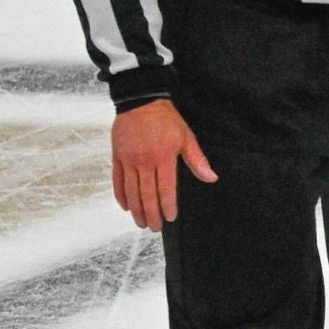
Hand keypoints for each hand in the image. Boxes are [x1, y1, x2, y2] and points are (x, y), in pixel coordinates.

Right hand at [110, 99, 215, 228]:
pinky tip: (126, 206)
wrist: (141, 101)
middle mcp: (144, 161)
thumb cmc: (167, 120)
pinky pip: (117, 180)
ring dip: (136, 209)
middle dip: (152, 213)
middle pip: (147, 194)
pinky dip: (121, 195)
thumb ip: (197, 160)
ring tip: (141, 223)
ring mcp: (128, 160)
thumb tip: (211, 178)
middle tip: (155, 228)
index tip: (170, 218)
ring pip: (131, 191)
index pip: (166, 188)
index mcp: (163, 157)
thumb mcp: (186, 137)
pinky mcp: (117, 156)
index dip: (167, 205)